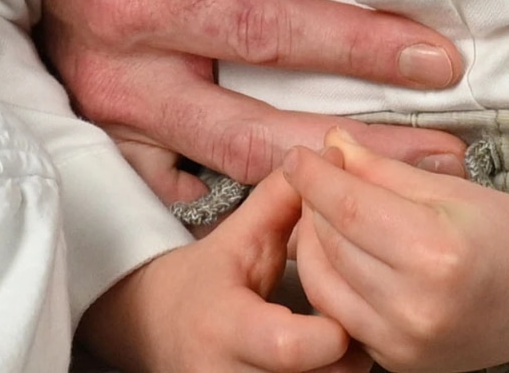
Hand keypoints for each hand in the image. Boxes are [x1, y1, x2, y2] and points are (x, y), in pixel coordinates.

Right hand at [46, 0, 469, 199]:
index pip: (263, 28)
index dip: (352, 45)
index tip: (433, 54)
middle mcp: (121, 72)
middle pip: (257, 127)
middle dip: (356, 143)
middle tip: (449, 148)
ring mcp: (114, 116)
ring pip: (228, 167)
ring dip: (319, 180)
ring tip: (406, 178)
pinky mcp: (109, 137)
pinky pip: (182, 187)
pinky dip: (247, 200)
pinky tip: (313, 202)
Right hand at [79, 174, 363, 372]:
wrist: (155, 332)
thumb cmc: (203, 284)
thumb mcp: (237, 238)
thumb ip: (281, 200)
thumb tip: (331, 157)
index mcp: (228, 328)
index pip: (292, 347)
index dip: (333, 333)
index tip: (345, 311)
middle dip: (348, 354)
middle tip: (352, 324)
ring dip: (339, 371)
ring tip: (338, 341)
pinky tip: (322, 359)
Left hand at [282, 129, 508, 371]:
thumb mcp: (450, 188)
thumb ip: (383, 170)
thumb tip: (332, 144)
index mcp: (436, 251)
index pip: (348, 207)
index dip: (315, 177)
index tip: (299, 153)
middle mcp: (416, 305)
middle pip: (330, 246)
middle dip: (312, 206)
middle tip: (317, 176)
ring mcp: (406, 342)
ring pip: (324, 286)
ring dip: (312, 245)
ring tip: (327, 214)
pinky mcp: (400, 362)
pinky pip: (342, 316)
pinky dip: (331, 283)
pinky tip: (341, 254)